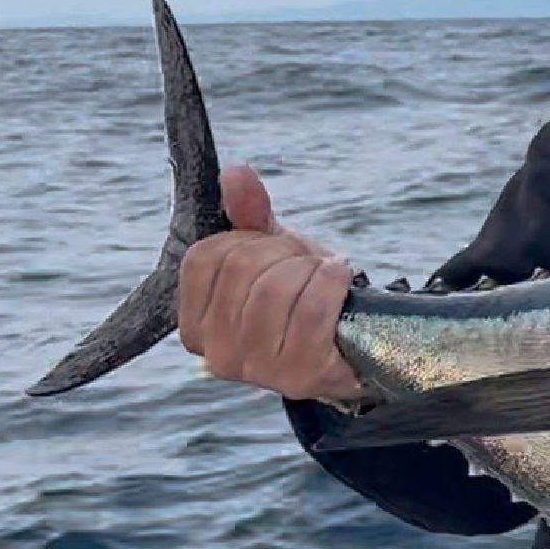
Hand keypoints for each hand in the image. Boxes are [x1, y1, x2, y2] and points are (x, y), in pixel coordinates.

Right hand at [178, 165, 360, 401]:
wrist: (353, 343)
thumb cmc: (303, 297)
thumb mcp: (273, 253)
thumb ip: (249, 215)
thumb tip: (235, 172)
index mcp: (196, 325)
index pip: (204, 258)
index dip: (245, 239)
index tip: (273, 247)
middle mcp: (216, 354)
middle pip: (242, 268)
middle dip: (284, 251)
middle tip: (307, 262)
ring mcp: (256, 370)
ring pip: (274, 289)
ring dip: (310, 268)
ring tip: (324, 273)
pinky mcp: (301, 375)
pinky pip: (311, 311)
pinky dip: (331, 282)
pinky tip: (340, 277)